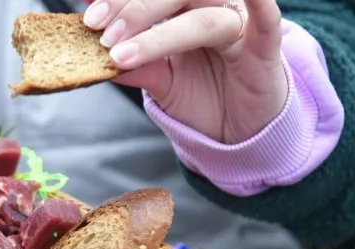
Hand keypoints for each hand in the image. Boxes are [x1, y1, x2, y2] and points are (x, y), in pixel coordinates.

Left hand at [84, 0, 286, 143]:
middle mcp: (212, 7)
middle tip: (100, 32)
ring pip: (201, 15)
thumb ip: (134, 66)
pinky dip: (257, 3)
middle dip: (132, 9)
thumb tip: (93, 60)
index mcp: (184, 8)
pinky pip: (265, 19)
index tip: (88, 16)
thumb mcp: (160, 81)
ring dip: (159, 31)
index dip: (119, 0)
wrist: (240, 129)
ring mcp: (239, 24)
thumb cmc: (203, 96)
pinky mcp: (265, 48)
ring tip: (121, 53)